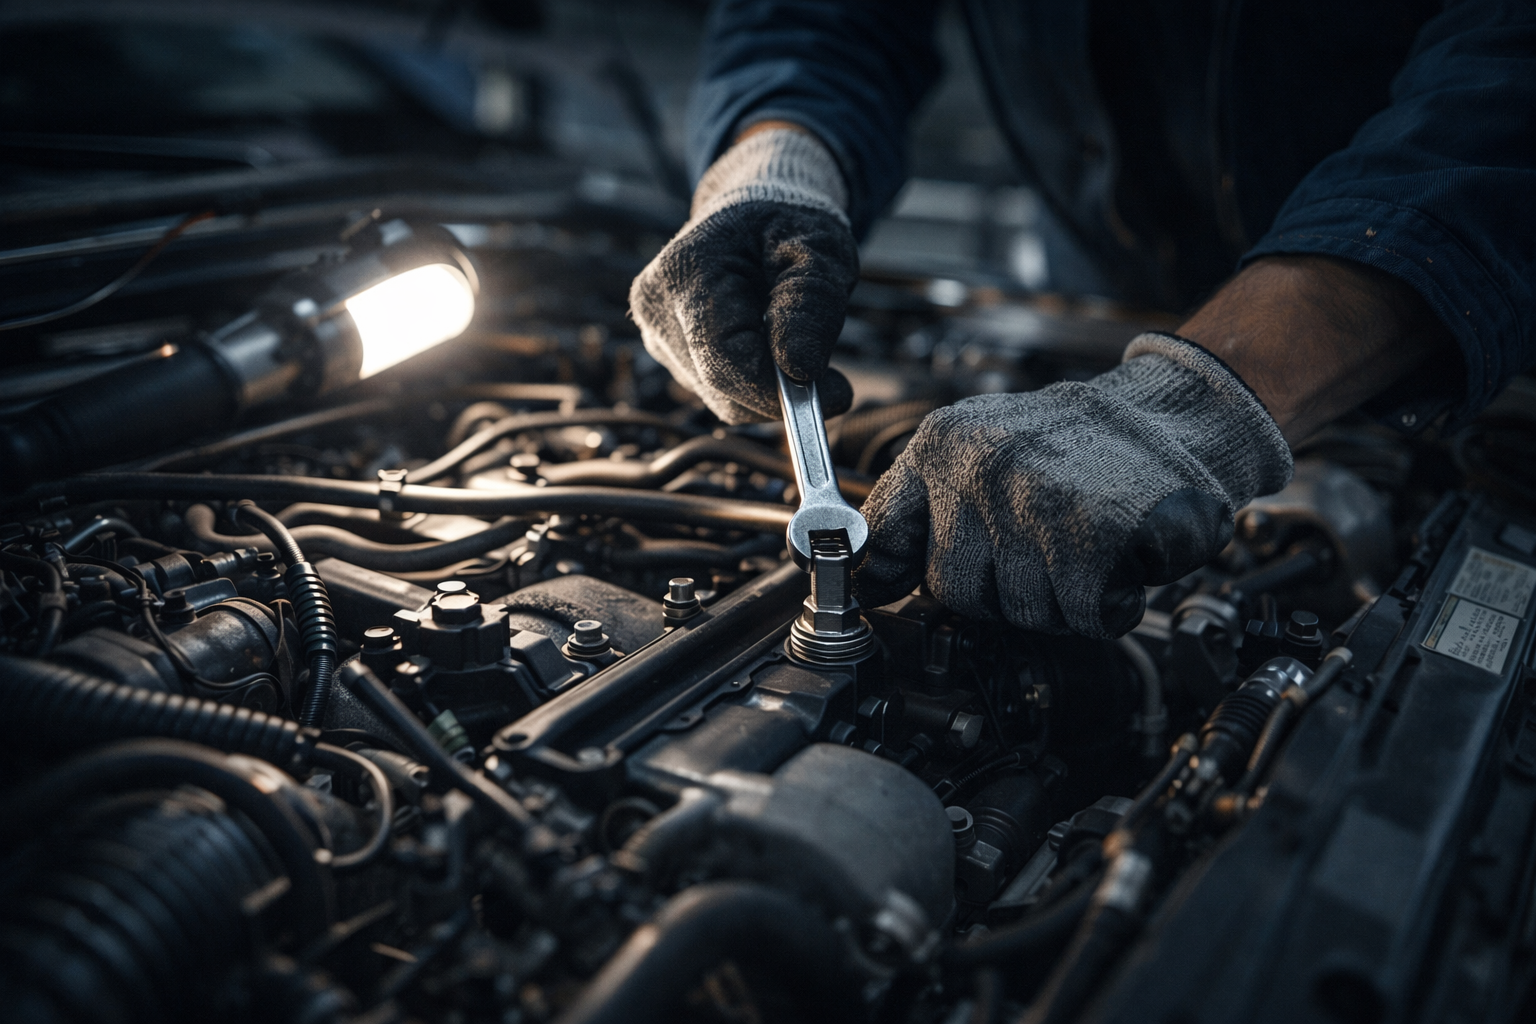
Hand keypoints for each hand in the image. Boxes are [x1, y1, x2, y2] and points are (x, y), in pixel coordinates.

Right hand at [629, 128, 857, 423]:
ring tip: (793, 338)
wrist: (752, 212)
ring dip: (770, 388)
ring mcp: (655, 332)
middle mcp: (655, 306)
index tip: (839, 393)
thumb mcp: (819, 249)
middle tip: (834, 377)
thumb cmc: (788, 226)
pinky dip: (754, 384)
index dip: (779, 391)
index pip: (725, 360)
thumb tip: (800, 370)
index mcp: (686, 270)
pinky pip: (717, 392)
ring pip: (721, 398)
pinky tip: (769, 344)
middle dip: (782, 391)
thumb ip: (811, 305)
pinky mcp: (666, 351)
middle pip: (722, 387)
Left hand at [854, 334, 1292, 637]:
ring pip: (1021, 612)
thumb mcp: (979, 449)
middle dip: (1001, 588)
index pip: (885, 536)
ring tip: (1083, 544)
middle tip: (1043, 546)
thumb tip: (869, 578)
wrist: (1177, 414)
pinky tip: (1117, 561)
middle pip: (956, 592)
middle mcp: (982, 470)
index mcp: (944, 445)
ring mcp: (1036, 503)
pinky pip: (1082, 616)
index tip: (879, 595)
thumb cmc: (1077, 442)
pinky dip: (1109, 605)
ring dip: (1060, 598)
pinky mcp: (1093, 539)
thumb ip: (918, 508)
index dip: (887, 574)